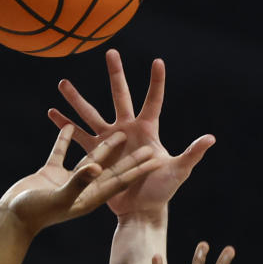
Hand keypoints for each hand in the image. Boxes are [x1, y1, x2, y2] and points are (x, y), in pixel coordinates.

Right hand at [0, 124, 160, 235]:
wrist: (10, 219)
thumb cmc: (35, 213)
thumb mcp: (59, 198)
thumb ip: (78, 182)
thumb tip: (97, 167)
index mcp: (90, 197)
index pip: (120, 181)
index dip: (138, 170)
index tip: (156, 160)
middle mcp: (82, 189)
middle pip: (112, 171)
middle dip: (129, 159)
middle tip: (148, 147)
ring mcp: (67, 181)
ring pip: (89, 159)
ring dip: (104, 147)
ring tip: (118, 133)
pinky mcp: (50, 173)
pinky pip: (61, 153)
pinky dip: (65, 140)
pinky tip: (68, 125)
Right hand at [48, 49, 213, 217]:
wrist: (140, 211)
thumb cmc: (162, 191)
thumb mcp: (178, 171)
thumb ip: (192, 154)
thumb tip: (211, 138)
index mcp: (147, 130)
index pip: (153, 100)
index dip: (156, 82)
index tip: (157, 61)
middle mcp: (126, 130)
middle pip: (120, 96)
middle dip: (116, 75)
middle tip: (110, 51)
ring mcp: (109, 141)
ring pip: (90, 114)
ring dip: (77, 99)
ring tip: (62, 82)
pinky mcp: (95, 155)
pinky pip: (77, 137)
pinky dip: (64, 126)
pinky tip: (51, 113)